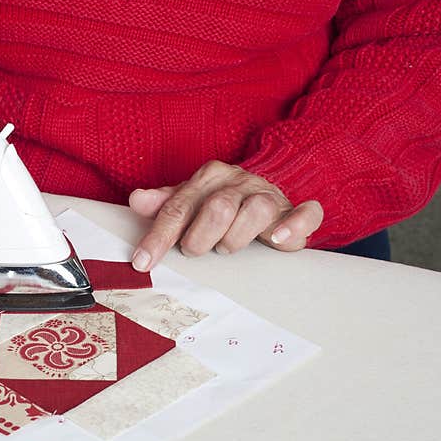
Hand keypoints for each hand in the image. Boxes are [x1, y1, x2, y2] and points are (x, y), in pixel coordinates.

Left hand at [128, 160, 322, 270]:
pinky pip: (304, 214)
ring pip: (255, 211)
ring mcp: (268, 195)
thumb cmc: (218, 202)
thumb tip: (136, 200)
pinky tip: (279, 240)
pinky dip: (294, 227)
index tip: (143, 263)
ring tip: (227, 247)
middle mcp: (238, 182)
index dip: (159, 237)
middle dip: (200, 237)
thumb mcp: (188, 201)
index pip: (177, 207)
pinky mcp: (294, 210)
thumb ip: (164, 204)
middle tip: (195, 250)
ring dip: (237, 238)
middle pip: (217, 208)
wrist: (262, 190)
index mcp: (208, 177)